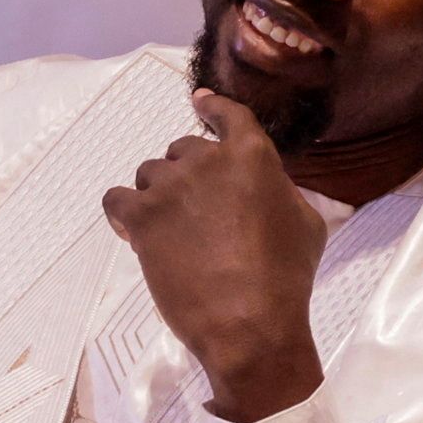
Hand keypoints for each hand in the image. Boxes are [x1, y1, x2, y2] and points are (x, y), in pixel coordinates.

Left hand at [101, 89, 328, 422]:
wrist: (248, 321)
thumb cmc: (286, 276)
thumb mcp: (306, 223)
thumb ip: (280, 191)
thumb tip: (267, 186)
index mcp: (251, 155)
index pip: (229, 116)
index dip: (212, 106)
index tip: (199, 100)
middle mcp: (206, 160)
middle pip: (184, 149)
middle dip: (187, 175)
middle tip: (196, 212)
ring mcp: (170, 186)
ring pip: (150, 174)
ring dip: (159, 196)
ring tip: (172, 232)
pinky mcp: (141, 216)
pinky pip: (116, 199)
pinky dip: (123, 211)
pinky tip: (133, 230)